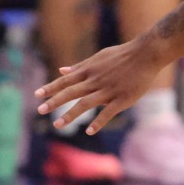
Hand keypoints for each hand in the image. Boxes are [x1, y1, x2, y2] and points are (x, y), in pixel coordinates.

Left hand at [34, 35, 170, 135]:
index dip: (51, 87)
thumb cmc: (122, 55)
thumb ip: (79, 67)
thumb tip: (61, 70)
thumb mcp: (98, 57)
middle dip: (54, 101)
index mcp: (89, 70)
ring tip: (58, 125)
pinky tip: (88, 131)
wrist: (146, 53)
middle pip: (71, 92)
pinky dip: (98, 121)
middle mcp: (95, 80)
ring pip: (85, 103)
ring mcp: (108, 90)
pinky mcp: (122, 99)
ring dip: (70, 114)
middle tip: (40, 110)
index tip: (37, 95)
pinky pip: (108, 112)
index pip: (65, 80)